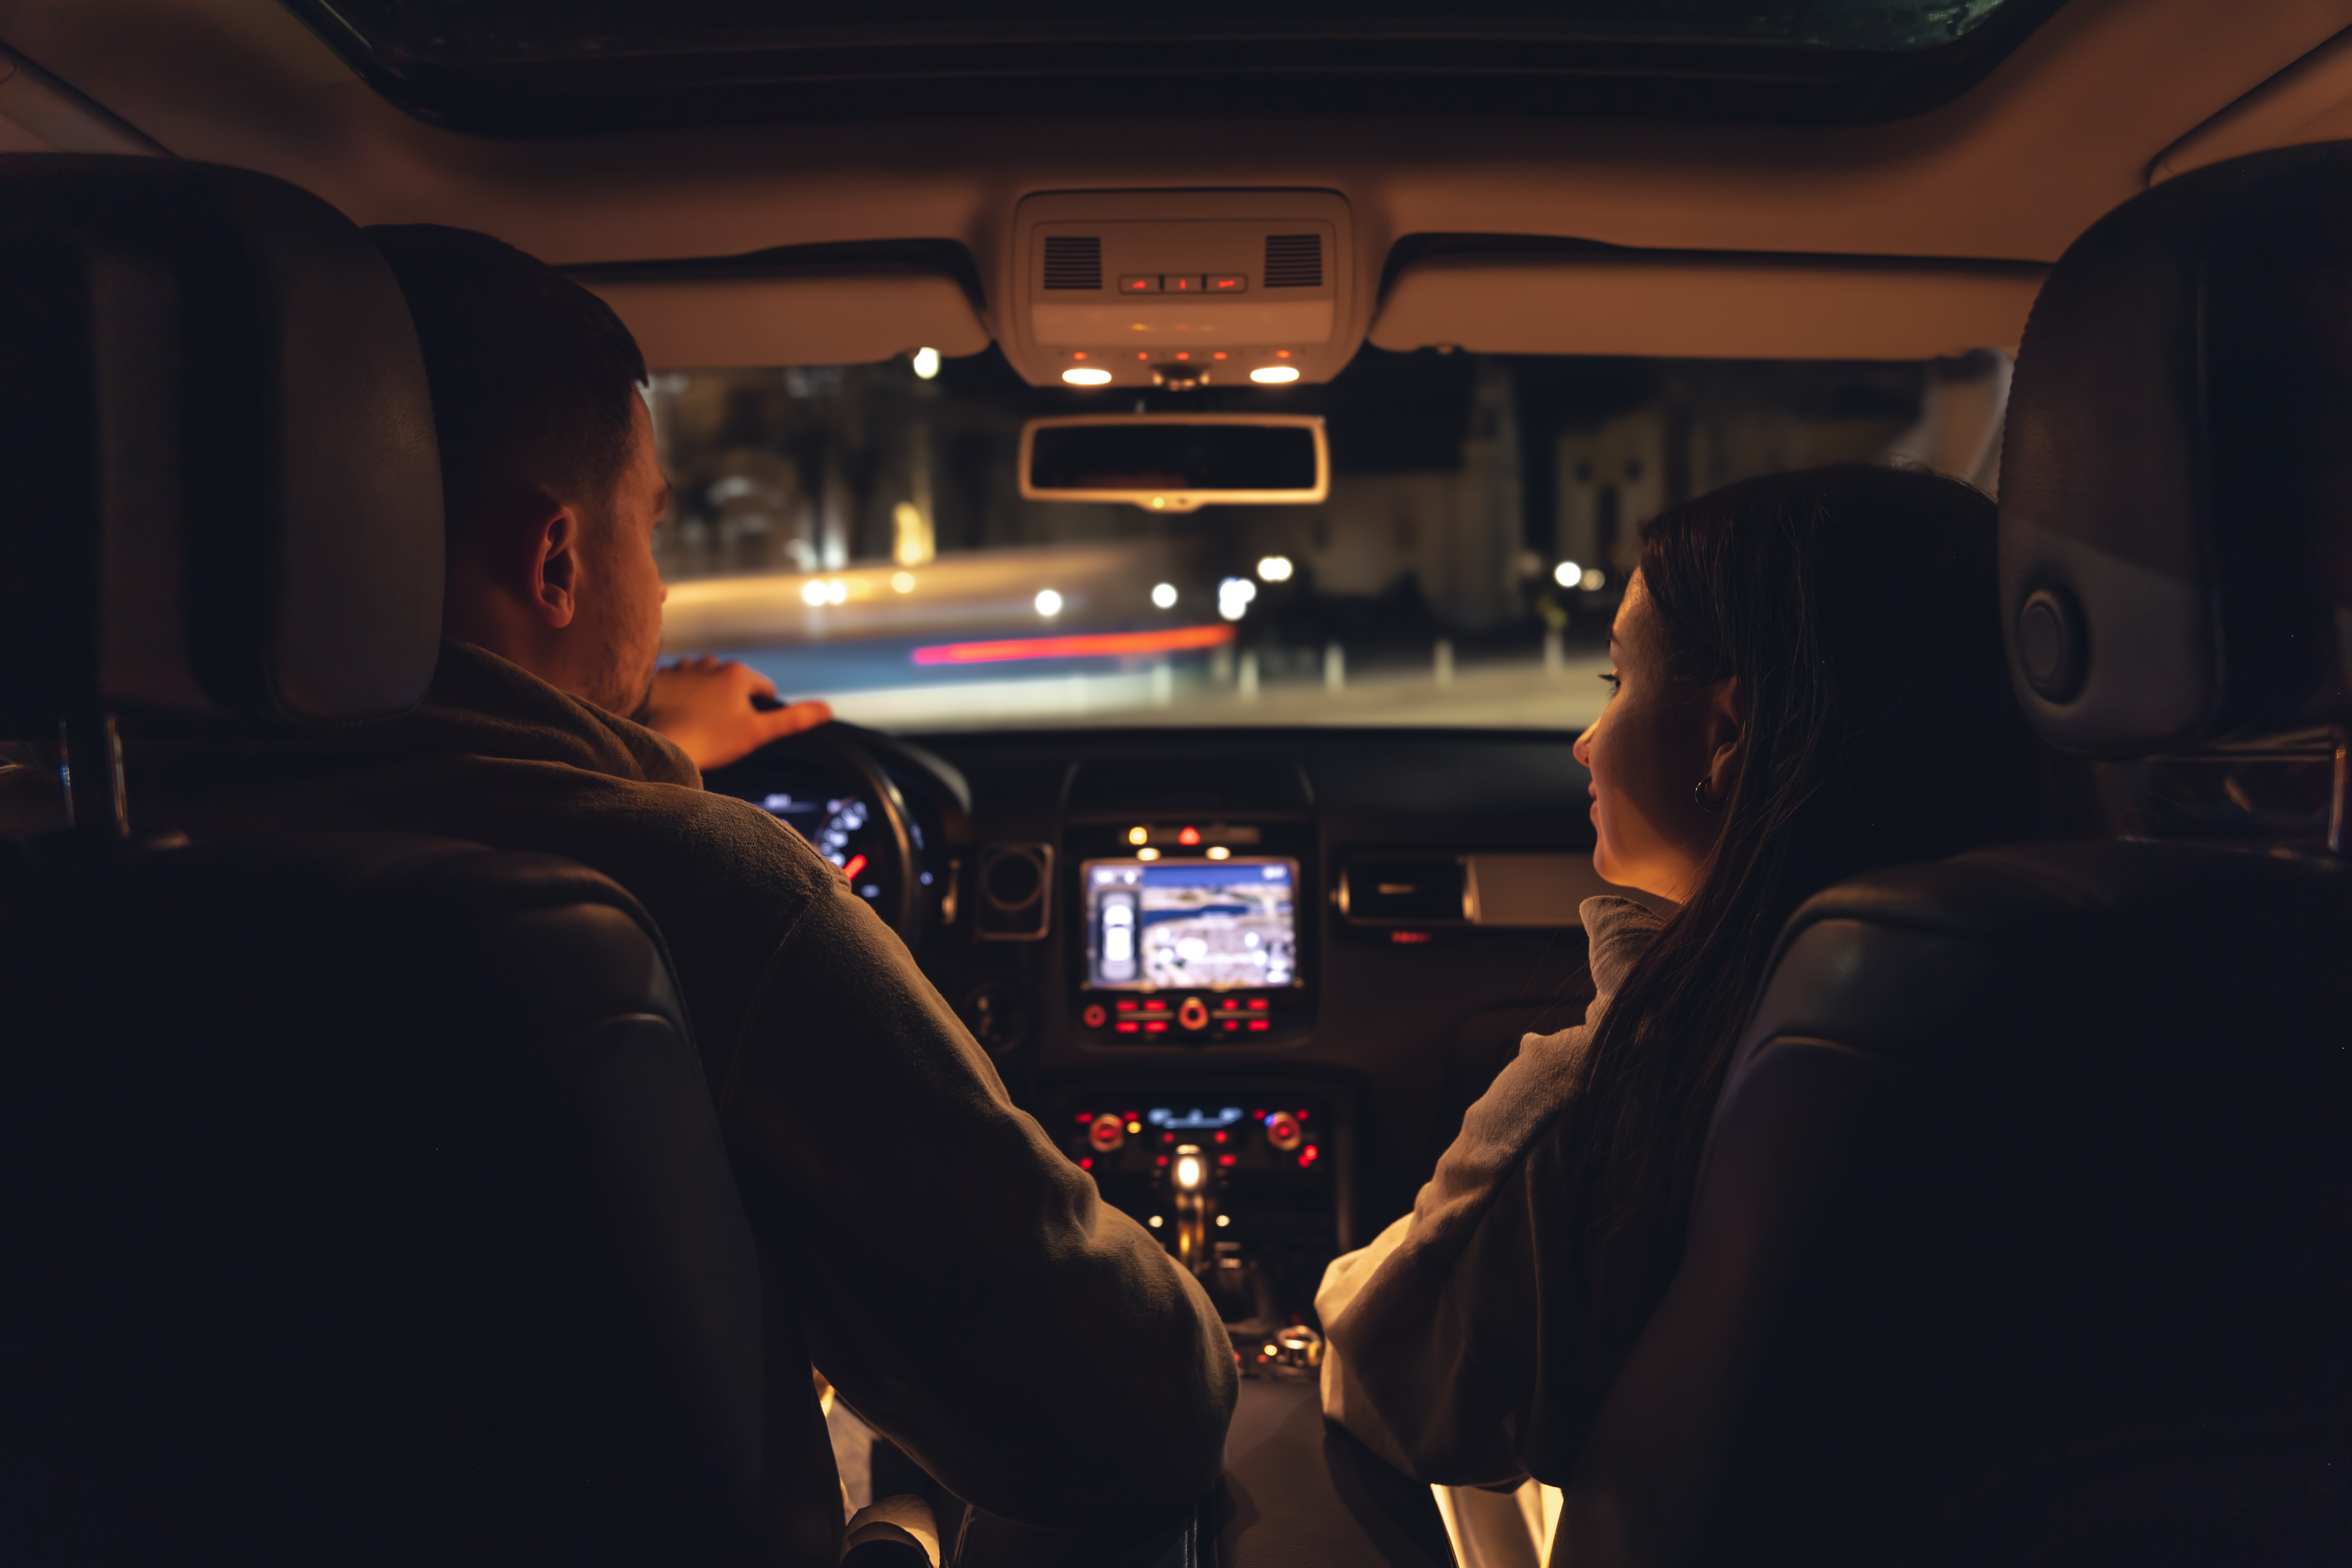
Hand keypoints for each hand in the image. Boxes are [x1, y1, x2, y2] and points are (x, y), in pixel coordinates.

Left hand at [643, 655, 831, 769]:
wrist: (660, 744)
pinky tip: (678, 716)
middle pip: (733, 683)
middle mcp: (711, 663)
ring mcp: (683, 668)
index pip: (763, 688)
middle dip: (732, 702)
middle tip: (722, 730)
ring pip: (706, 681)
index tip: (748, 728)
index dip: (761, 710)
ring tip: (699, 723)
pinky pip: (678, 683)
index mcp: (738, 673)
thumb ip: (793, 719)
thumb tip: (827, 709)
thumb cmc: (710, 741)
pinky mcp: (660, 678)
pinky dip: (681, 696)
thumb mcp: (758, 733)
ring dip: (706, 696)